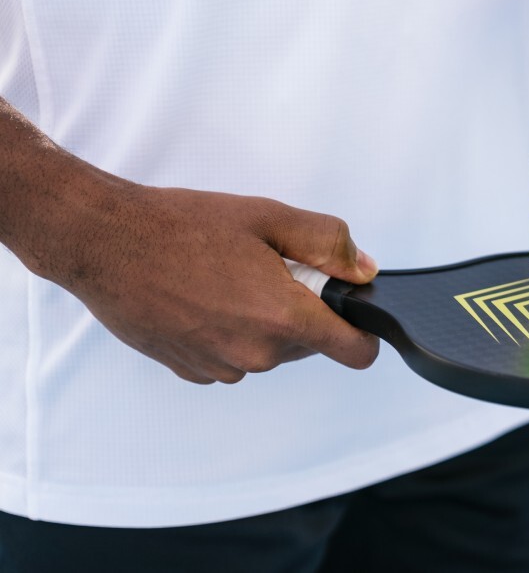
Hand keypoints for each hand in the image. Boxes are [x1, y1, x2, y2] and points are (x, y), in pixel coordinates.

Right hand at [31, 184, 379, 383]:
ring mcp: (221, 366)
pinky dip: (228, 333)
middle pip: (309, 346)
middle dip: (301, 312)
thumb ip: (328, 244)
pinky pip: (231, 357)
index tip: (352, 315)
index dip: (362, 334)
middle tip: (267, 272)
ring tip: (227, 280)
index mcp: (283, 317)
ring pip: (268, 352)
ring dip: (261, 323)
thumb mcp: (269, 217)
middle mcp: (255, 353)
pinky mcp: (191, 371)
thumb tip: (363, 270)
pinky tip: (203, 299)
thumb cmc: (182, 226)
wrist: (106, 242)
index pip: (354, 353)